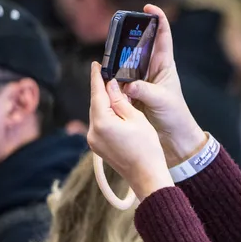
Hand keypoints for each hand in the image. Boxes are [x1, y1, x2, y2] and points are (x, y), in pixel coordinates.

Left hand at [87, 62, 173, 199]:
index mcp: (102, 123)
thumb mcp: (137, 119)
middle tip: (109, 76)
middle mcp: (93, 132)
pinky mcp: (98, 147)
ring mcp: (94, 141)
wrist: (147, 176)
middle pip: (96, 104)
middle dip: (102, 91)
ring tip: (116, 93)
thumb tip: (111, 86)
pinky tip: (115, 111)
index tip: (96, 65)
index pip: (97, 94)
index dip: (97, 78)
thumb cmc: (147, 148)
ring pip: (97, 115)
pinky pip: (100, 125)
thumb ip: (120, 101)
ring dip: (105, 104)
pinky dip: (106, 116)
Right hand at [121, 4, 207, 165]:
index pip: (163, 36)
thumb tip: (129, 85)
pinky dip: (112, 77)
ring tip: (108, 52)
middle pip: (140, 45)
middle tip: (119, 27)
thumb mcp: (162, 101)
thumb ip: (146, 92)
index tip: (148, 7)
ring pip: (126, 61)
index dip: (158, 19)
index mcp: (165, 65)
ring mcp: (141, 79)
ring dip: (117, 57)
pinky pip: (118, 79)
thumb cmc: (175, 116)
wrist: (173, 137)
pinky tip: (104, 76)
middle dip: (130, 34)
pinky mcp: (132, 91)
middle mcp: (152, 69)